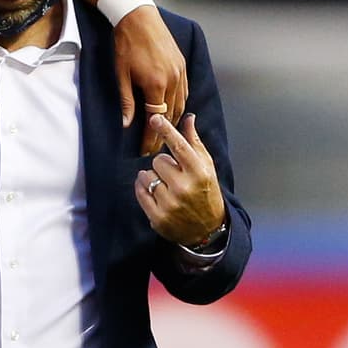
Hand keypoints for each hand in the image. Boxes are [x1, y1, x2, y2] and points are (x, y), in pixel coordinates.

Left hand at [116, 6, 188, 148]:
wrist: (138, 16)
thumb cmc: (126, 44)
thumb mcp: (121, 75)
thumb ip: (126, 101)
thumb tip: (126, 124)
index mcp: (157, 85)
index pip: (156, 120)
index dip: (150, 137)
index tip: (146, 150)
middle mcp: (173, 80)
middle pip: (170, 115)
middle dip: (163, 134)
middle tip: (154, 148)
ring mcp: (180, 72)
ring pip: (180, 104)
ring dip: (173, 121)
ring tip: (164, 134)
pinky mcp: (182, 64)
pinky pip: (184, 91)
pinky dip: (180, 105)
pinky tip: (173, 112)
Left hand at [135, 114, 225, 246]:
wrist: (207, 229)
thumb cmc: (206, 191)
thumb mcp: (206, 166)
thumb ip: (194, 142)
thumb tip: (188, 118)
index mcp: (199, 172)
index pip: (179, 146)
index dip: (166, 130)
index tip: (154, 118)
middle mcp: (184, 187)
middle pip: (158, 160)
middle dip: (163, 164)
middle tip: (173, 173)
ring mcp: (170, 204)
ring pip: (146, 175)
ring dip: (152, 177)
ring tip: (165, 185)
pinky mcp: (158, 217)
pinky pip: (140, 192)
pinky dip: (142, 188)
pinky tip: (151, 190)